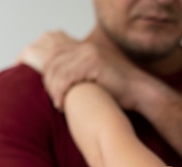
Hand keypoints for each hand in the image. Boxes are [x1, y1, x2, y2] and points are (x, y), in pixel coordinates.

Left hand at [17, 30, 148, 109]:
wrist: (140, 92)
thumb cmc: (118, 91)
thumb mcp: (94, 78)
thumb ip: (78, 75)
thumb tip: (60, 84)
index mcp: (84, 48)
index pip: (53, 53)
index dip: (43, 68)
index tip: (41, 84)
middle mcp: (85, 47)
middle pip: (52, 61)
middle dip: (47, 82)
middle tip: (52, 99)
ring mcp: (89, 54)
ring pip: (57, 70)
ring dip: (53, 89)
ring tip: (57, 103)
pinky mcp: (93, 64)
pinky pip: (67, 77)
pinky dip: (61, 92)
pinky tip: (61, 104)